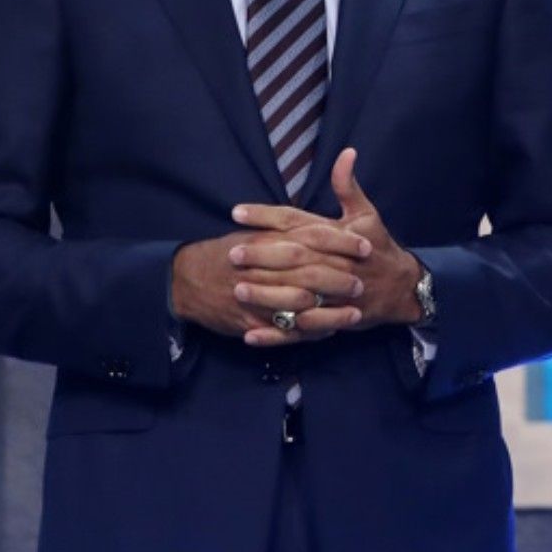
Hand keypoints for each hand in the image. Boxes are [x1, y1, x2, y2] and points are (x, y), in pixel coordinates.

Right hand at [169, 224, 365, 343]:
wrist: (185, 279)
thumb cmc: (224, 254)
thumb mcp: (252, 231)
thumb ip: (284, 223)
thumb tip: (315, 218)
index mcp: (267, 239)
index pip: (311, 236)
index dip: (341, 242)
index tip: (366, 245)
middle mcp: (263, 266)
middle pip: (309, 271)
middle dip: (339, 278)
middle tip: (362, 282)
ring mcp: (256, 296)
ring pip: (300, 304)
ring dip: (329, 310)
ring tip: (354, 313)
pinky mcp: (251, 321)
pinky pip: (285, 330)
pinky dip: (308, 332)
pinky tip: (329, 333)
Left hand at [229, 147, 423, 346]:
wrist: (402, 288)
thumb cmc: (378, 248)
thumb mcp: (366, 214)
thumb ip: (348, 185)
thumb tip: (347, 152)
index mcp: (334, 236)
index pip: (295, 221)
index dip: (266, 216)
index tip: (236, 212)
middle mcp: (331, 263)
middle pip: (293, 258)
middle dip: (262, 255)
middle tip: (232, 252)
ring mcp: (331, 295)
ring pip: (297, 294)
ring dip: (267, 294)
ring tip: (237, 289)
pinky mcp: (331, 320)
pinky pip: (301, 330)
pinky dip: (277, 334)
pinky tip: (250, 336)